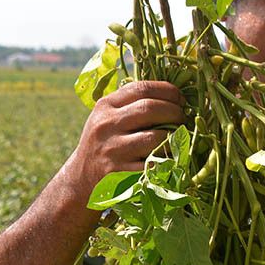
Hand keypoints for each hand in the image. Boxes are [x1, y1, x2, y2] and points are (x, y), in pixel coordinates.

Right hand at [69, 81, 185, 190]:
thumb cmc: (105, 142)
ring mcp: (113, 149)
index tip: (180, 98)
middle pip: (150, 108)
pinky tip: (169, 157)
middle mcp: (107, 125)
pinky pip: (153, 163)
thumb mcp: (109, 117)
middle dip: (175, 112)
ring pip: (155, 137)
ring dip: (173, 137)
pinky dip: (166, 159)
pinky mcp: (120, 172)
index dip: (168, 91)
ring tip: (177, 137)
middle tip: (183, 118)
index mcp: (106, 105)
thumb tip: (173, 94)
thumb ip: (132, 103)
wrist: (82, 176)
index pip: (141, 88)